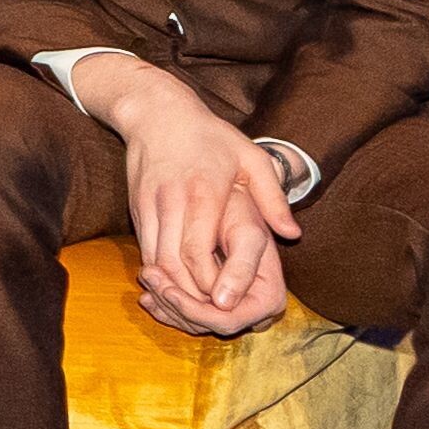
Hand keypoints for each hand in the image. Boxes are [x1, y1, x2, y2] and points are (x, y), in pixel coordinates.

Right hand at [91, 63, 298, 335]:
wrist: (156, 113)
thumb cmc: (211, 136)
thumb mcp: (252, 158)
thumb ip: (273, 199)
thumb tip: (293, 234)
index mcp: (204, 192)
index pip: (197, 251)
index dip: (209, 284)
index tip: (225, 304)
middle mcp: (172, 202)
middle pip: (173, 264)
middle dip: (191, 295)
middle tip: (213, 315)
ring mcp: (150, 206)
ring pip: (155, 261)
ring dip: (173, 288)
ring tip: (196, 306)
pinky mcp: (136, 208)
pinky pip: (145, 249)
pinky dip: (159, 272)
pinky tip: (176, 284)